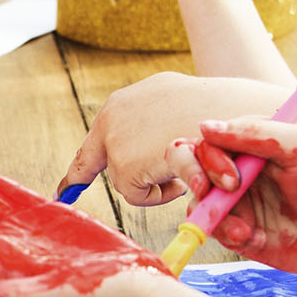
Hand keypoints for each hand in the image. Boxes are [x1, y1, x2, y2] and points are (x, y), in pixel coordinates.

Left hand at [62, 71, 234, 206]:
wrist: (234, 113)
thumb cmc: (221, 110)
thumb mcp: (179, 103)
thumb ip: (155, 121)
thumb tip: (146, 142)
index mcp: (124, 102)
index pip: (98, 135)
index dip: (85, 162)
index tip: (63, 188)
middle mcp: (112, 118)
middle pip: (95, 159)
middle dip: (86, 177)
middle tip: (68, 193)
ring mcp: (115, 142)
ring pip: (124, 180)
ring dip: (153, 182)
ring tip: (183, 169)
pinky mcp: (123, 166)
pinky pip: (137, 195)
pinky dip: (159, 194)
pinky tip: (181, 178)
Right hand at [188, 118, 296, 281]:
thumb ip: (255, 133)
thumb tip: (203, 127)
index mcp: (248, 145)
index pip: (206, 141)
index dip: (210, 159)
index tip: (234, 179)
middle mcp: (235, 169)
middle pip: (185, 163)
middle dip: (194, 178)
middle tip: (209, 193)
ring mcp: (232, 201)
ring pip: (196, 201)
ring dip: (219, 218)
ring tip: (249, 231)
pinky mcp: (233, 229)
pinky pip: (211, 230)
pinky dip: (231, 236)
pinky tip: (258, 239)